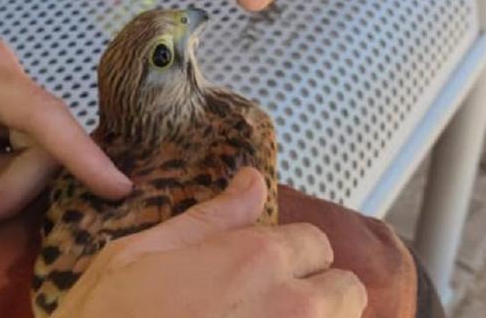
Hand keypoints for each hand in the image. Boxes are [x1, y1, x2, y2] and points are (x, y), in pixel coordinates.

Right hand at [54, 167, 366, 317]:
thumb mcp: (138, 254)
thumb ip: (209, 218)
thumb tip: (253, 181)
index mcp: (253, 259)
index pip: (314, 242)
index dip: (291, 252)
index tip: (263, 268)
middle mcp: (289, 306)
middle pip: (346, 290)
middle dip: (319, 291)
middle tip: (273, 306)